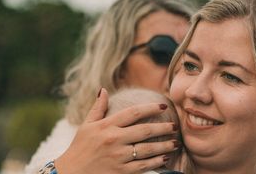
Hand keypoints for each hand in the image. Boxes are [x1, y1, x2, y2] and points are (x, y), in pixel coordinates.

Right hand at [54, 88, 178, 173]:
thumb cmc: (79, 148)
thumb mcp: (86, 126)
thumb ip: (98, 108)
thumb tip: (104, 89)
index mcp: (107, 126)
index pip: (134, 112)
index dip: (151, 108)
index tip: (163, 105)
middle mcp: (114, 140)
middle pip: (145, 130)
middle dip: (163, 128)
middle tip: (174, 126)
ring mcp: (118, 157)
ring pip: (147, 149)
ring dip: (164, 146)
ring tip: (175, 142)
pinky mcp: (120, 172)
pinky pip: (143, 165)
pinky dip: (156, 162)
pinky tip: (165, 158)